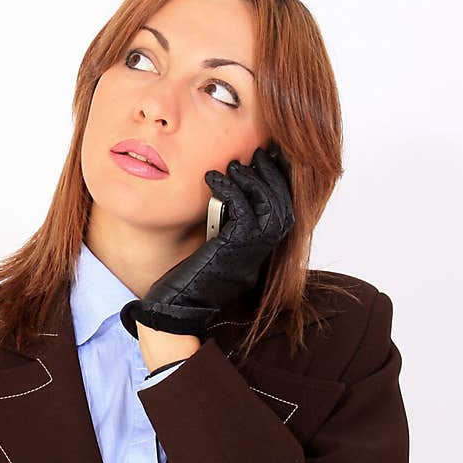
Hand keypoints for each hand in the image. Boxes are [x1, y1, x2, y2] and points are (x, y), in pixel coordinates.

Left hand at [119, 143, 294, 339]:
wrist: (177, 309)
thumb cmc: (189, 280)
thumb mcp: (216, 247)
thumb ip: (229, 225)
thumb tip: (229, 193)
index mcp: (260, 252)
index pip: (284, 211)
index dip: (282, 183)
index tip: (270, 159)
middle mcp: (262, 253)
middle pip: (285, 206)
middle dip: (274, 175)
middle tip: (258, 154)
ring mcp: (251, 252)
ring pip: (271, 206)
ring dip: (253, 179)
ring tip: (234, 165)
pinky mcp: (234, 249)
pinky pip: (243, 211)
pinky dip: (231, 189)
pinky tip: (214, 179)